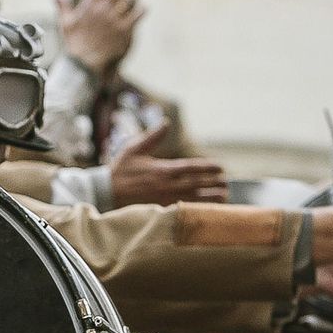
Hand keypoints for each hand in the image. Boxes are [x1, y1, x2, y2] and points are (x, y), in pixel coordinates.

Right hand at [55, 0, 143, 71]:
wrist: (85, 65)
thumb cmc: (75, 46)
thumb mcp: (65, 25)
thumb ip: (63, 8)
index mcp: (88, 7)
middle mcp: (102, 11)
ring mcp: (114, 20)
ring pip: (127, 0)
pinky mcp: (124, 31)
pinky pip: (134, 17)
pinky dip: (140, 11)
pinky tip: (145, 5)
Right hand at [109, 126, 227, 205]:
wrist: (106, 193)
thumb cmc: (120, 170)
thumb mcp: (134, 149)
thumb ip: (153, 136)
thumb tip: (166, 122)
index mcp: (164, 169)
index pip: (194, 167)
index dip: (210, 167)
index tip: (221, 168)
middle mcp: (168, 185)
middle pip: (200, 184)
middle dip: (216, 183)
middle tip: (226, 182)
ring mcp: (166, 199)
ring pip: (196, 199)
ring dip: (213, 198)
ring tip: (224, 195)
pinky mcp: (162, 211)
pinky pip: (186, 210)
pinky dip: (200, 210)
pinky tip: (208, 210)